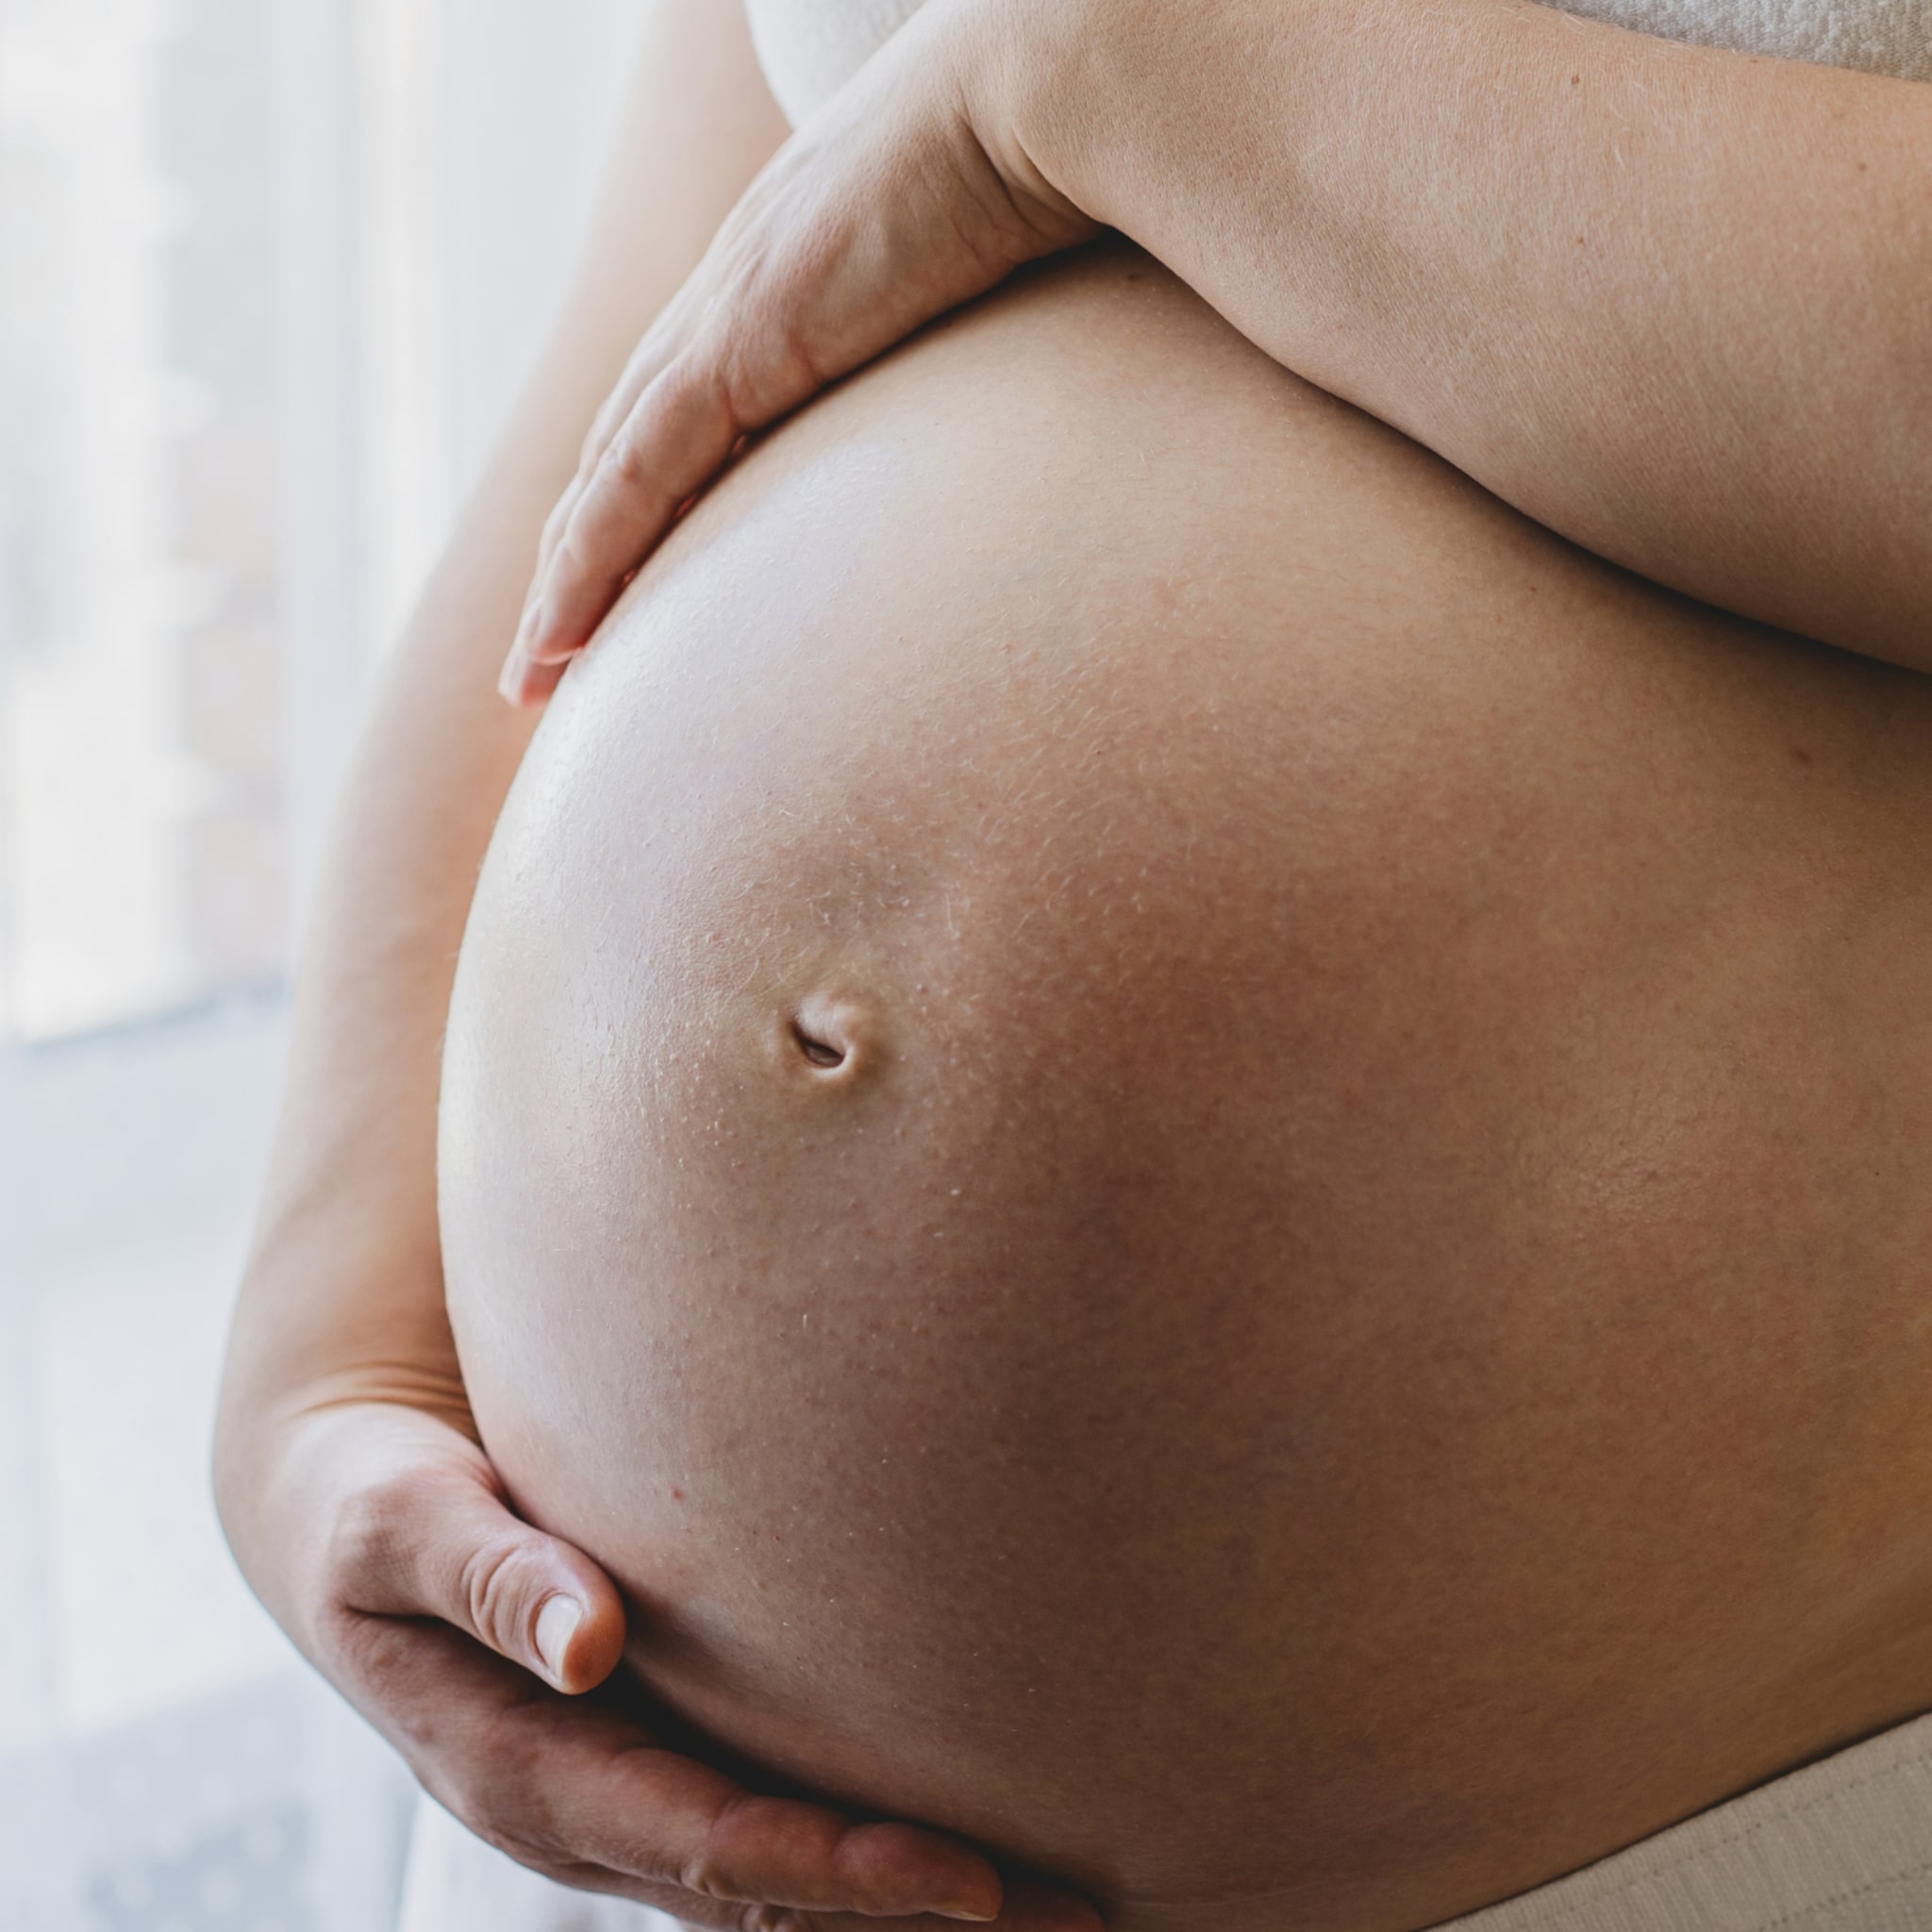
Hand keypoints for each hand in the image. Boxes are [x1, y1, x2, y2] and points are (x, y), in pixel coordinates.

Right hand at [223, 1393, 1089, 1929]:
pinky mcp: (653, 1746)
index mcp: (530, 1770)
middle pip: (769, 1894)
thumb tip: (587, 1645)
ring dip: (905, 1902)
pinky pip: (763, 1823)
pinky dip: (858, 1849)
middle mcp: (589, 1807)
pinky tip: (955, 1838)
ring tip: (1063, 1903)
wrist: (344, 1521)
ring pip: (778, 1880)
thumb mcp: (404, 1524)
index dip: (838, 1872)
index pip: (709, 1846)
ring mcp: (626, 1788)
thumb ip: (489, 1574)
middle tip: (1076, 1917)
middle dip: (913, 1917)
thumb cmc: (375, 1506)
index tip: (969, 1886)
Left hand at [499, 0, 1097, 704]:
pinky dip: (589, 559)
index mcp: (790, 286)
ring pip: (611, 476)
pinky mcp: (736, 348)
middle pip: (630, 450)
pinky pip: (636, 477)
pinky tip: (556, 634)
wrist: (1049, 90)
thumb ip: (990, 354)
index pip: (694, 415)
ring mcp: (727, 318)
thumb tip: (1060, 430)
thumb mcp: (1011, 293)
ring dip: (566, 578)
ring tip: (535, 673)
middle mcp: (736, 299)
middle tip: (552, 649)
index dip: (650, 501)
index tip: (635, 583)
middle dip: (584, 552)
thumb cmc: (1065, 178)